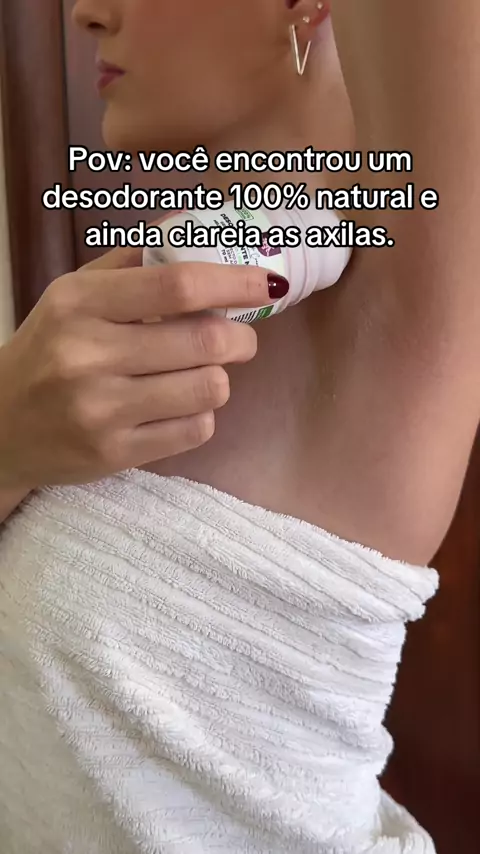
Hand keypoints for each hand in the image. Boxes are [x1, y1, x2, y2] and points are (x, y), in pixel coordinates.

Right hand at [0, 247, 280, 489]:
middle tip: (240, 338)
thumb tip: (192, 229)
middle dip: (241, 337)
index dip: (233, 282)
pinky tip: (180, 406)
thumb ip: (131, 263)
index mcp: (79, 303)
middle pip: (205, 340)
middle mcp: (87, 355)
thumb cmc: (49, 350)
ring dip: (219, 378)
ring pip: (209, 388)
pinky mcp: (114, 453)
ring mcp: (101, 410)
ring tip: (201, 374)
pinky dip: (201, 414)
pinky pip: (195, 429)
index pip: (176, 286)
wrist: (0, 426)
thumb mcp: (74, 296)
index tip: (265, 283)